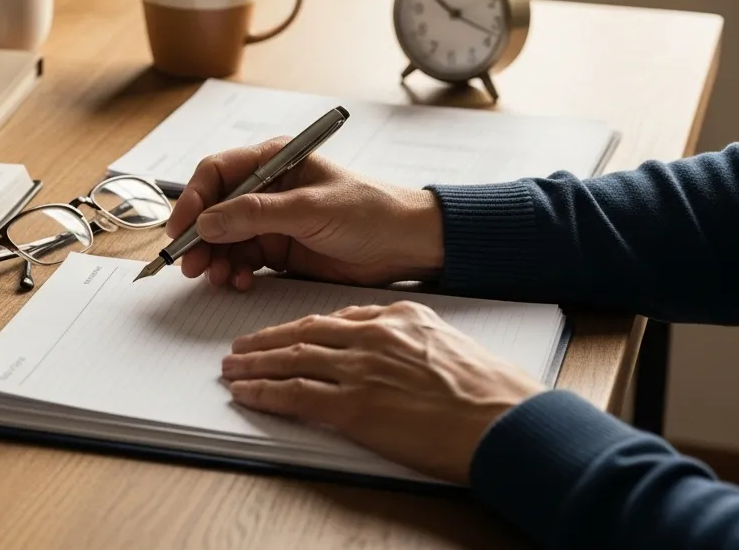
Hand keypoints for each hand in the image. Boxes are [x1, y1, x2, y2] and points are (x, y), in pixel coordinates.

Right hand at [165, 138, 443, 289]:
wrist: (408, 246)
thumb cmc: (371, 211)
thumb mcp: (311, 209)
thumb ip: (257, 215)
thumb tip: (207, 223)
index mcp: (274, 161)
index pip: (217, 173)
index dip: (194, 200)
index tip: (181, 229)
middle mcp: (267, 189)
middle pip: (214, 209)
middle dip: (199, 237)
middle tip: (190, 264)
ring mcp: (271, 221)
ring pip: (224, 239)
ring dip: (214, 258)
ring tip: (217, 277)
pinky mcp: (279, 250)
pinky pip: (241, 259)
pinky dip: (234, 272)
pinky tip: (239, 281)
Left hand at [223, 301, 543, 483]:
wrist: (505, 421)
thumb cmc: (489, 391)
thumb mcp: (448, 342)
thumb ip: (410, 337)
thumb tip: (385, 344)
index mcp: (398, 317)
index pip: (333, 317)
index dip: (298, 326)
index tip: (281, 332)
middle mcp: (373, 337)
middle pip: (303, 333)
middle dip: (266, 341)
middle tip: (240, 348)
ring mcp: (360, 371)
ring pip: (292, 360)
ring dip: (255, 366)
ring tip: (233, 370)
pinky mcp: (354, 407)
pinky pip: (295, 396)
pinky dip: (265, 394)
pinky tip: (247, 394)